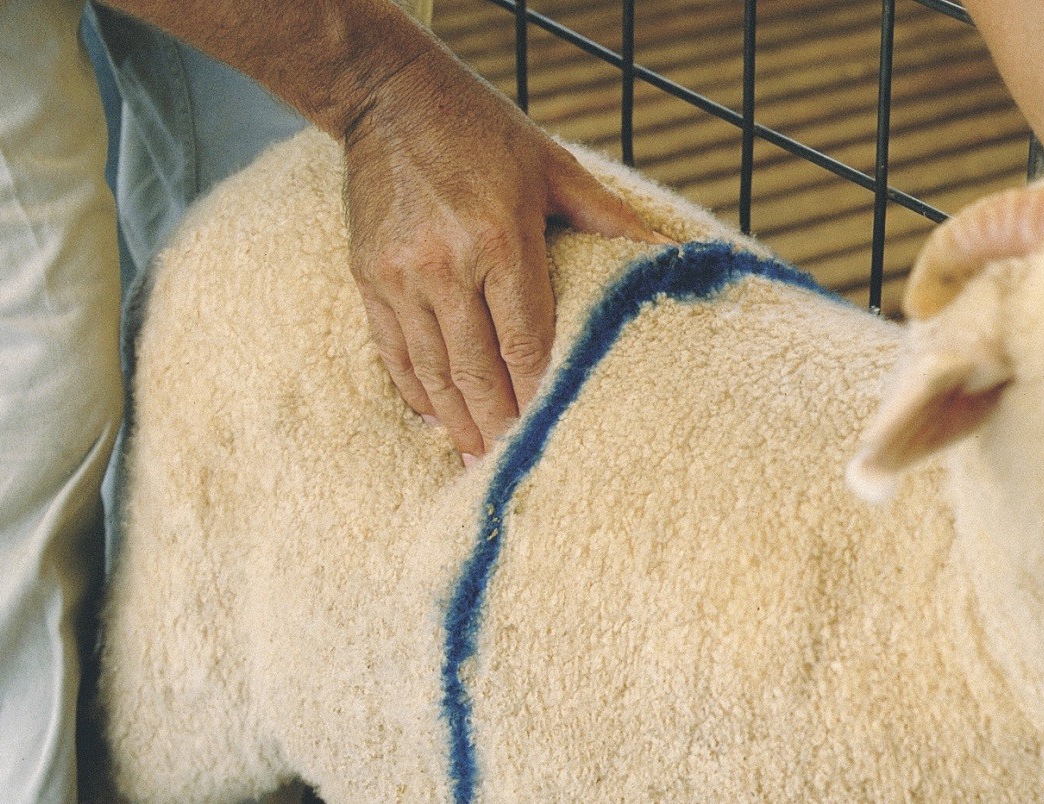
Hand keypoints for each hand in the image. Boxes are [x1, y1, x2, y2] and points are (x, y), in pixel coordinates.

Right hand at [343, 53, 659, 460]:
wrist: (389, 97)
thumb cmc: (482, 132)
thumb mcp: (554, 167)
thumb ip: (610, 219)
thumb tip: (673, 254)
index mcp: (500, 239)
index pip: (526, 342)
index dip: (540, 392)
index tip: (554, 429)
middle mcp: (445, 266)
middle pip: (478, 372)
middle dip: (498, 425)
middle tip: (513, 467)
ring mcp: (401, 277)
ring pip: (433, 372)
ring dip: (456, 423)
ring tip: (476, 458)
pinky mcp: (370, 279)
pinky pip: (394, 353)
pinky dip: (416, 392)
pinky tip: (436, 419)